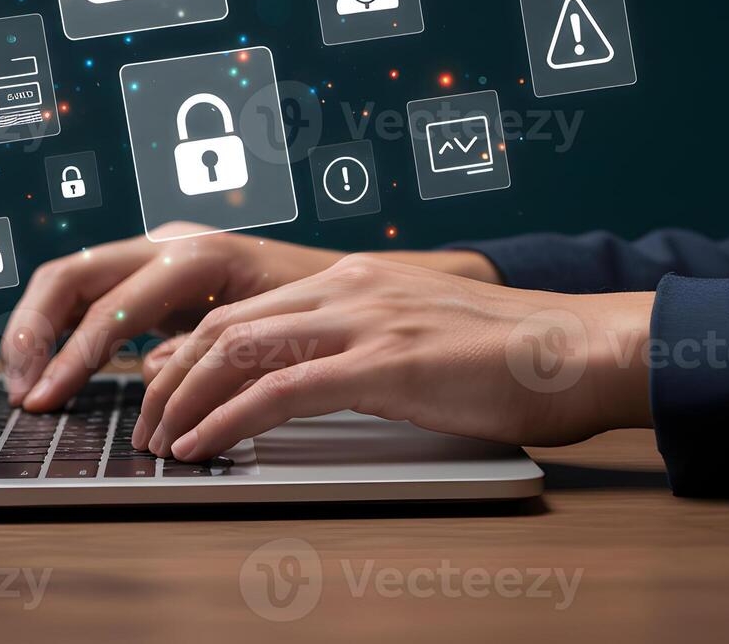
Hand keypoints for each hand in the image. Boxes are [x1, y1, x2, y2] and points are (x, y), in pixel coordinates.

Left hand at [131, 255, 654, 462]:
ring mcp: (365, 319)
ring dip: (185, 401)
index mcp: (354, 280)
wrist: (581, 347)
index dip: (188, 354)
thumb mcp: (419, 340)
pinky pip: (280, 391)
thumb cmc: (512, 357)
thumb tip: (300, 384)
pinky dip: (229, 421)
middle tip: (146, 426)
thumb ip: (358, 350)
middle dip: (170, 379)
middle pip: (224, 326)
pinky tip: (204, 448)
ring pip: (238, 350)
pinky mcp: (384, 362)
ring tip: (161, 444)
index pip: (243, 311)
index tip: (161, 392)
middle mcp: (348, 287)